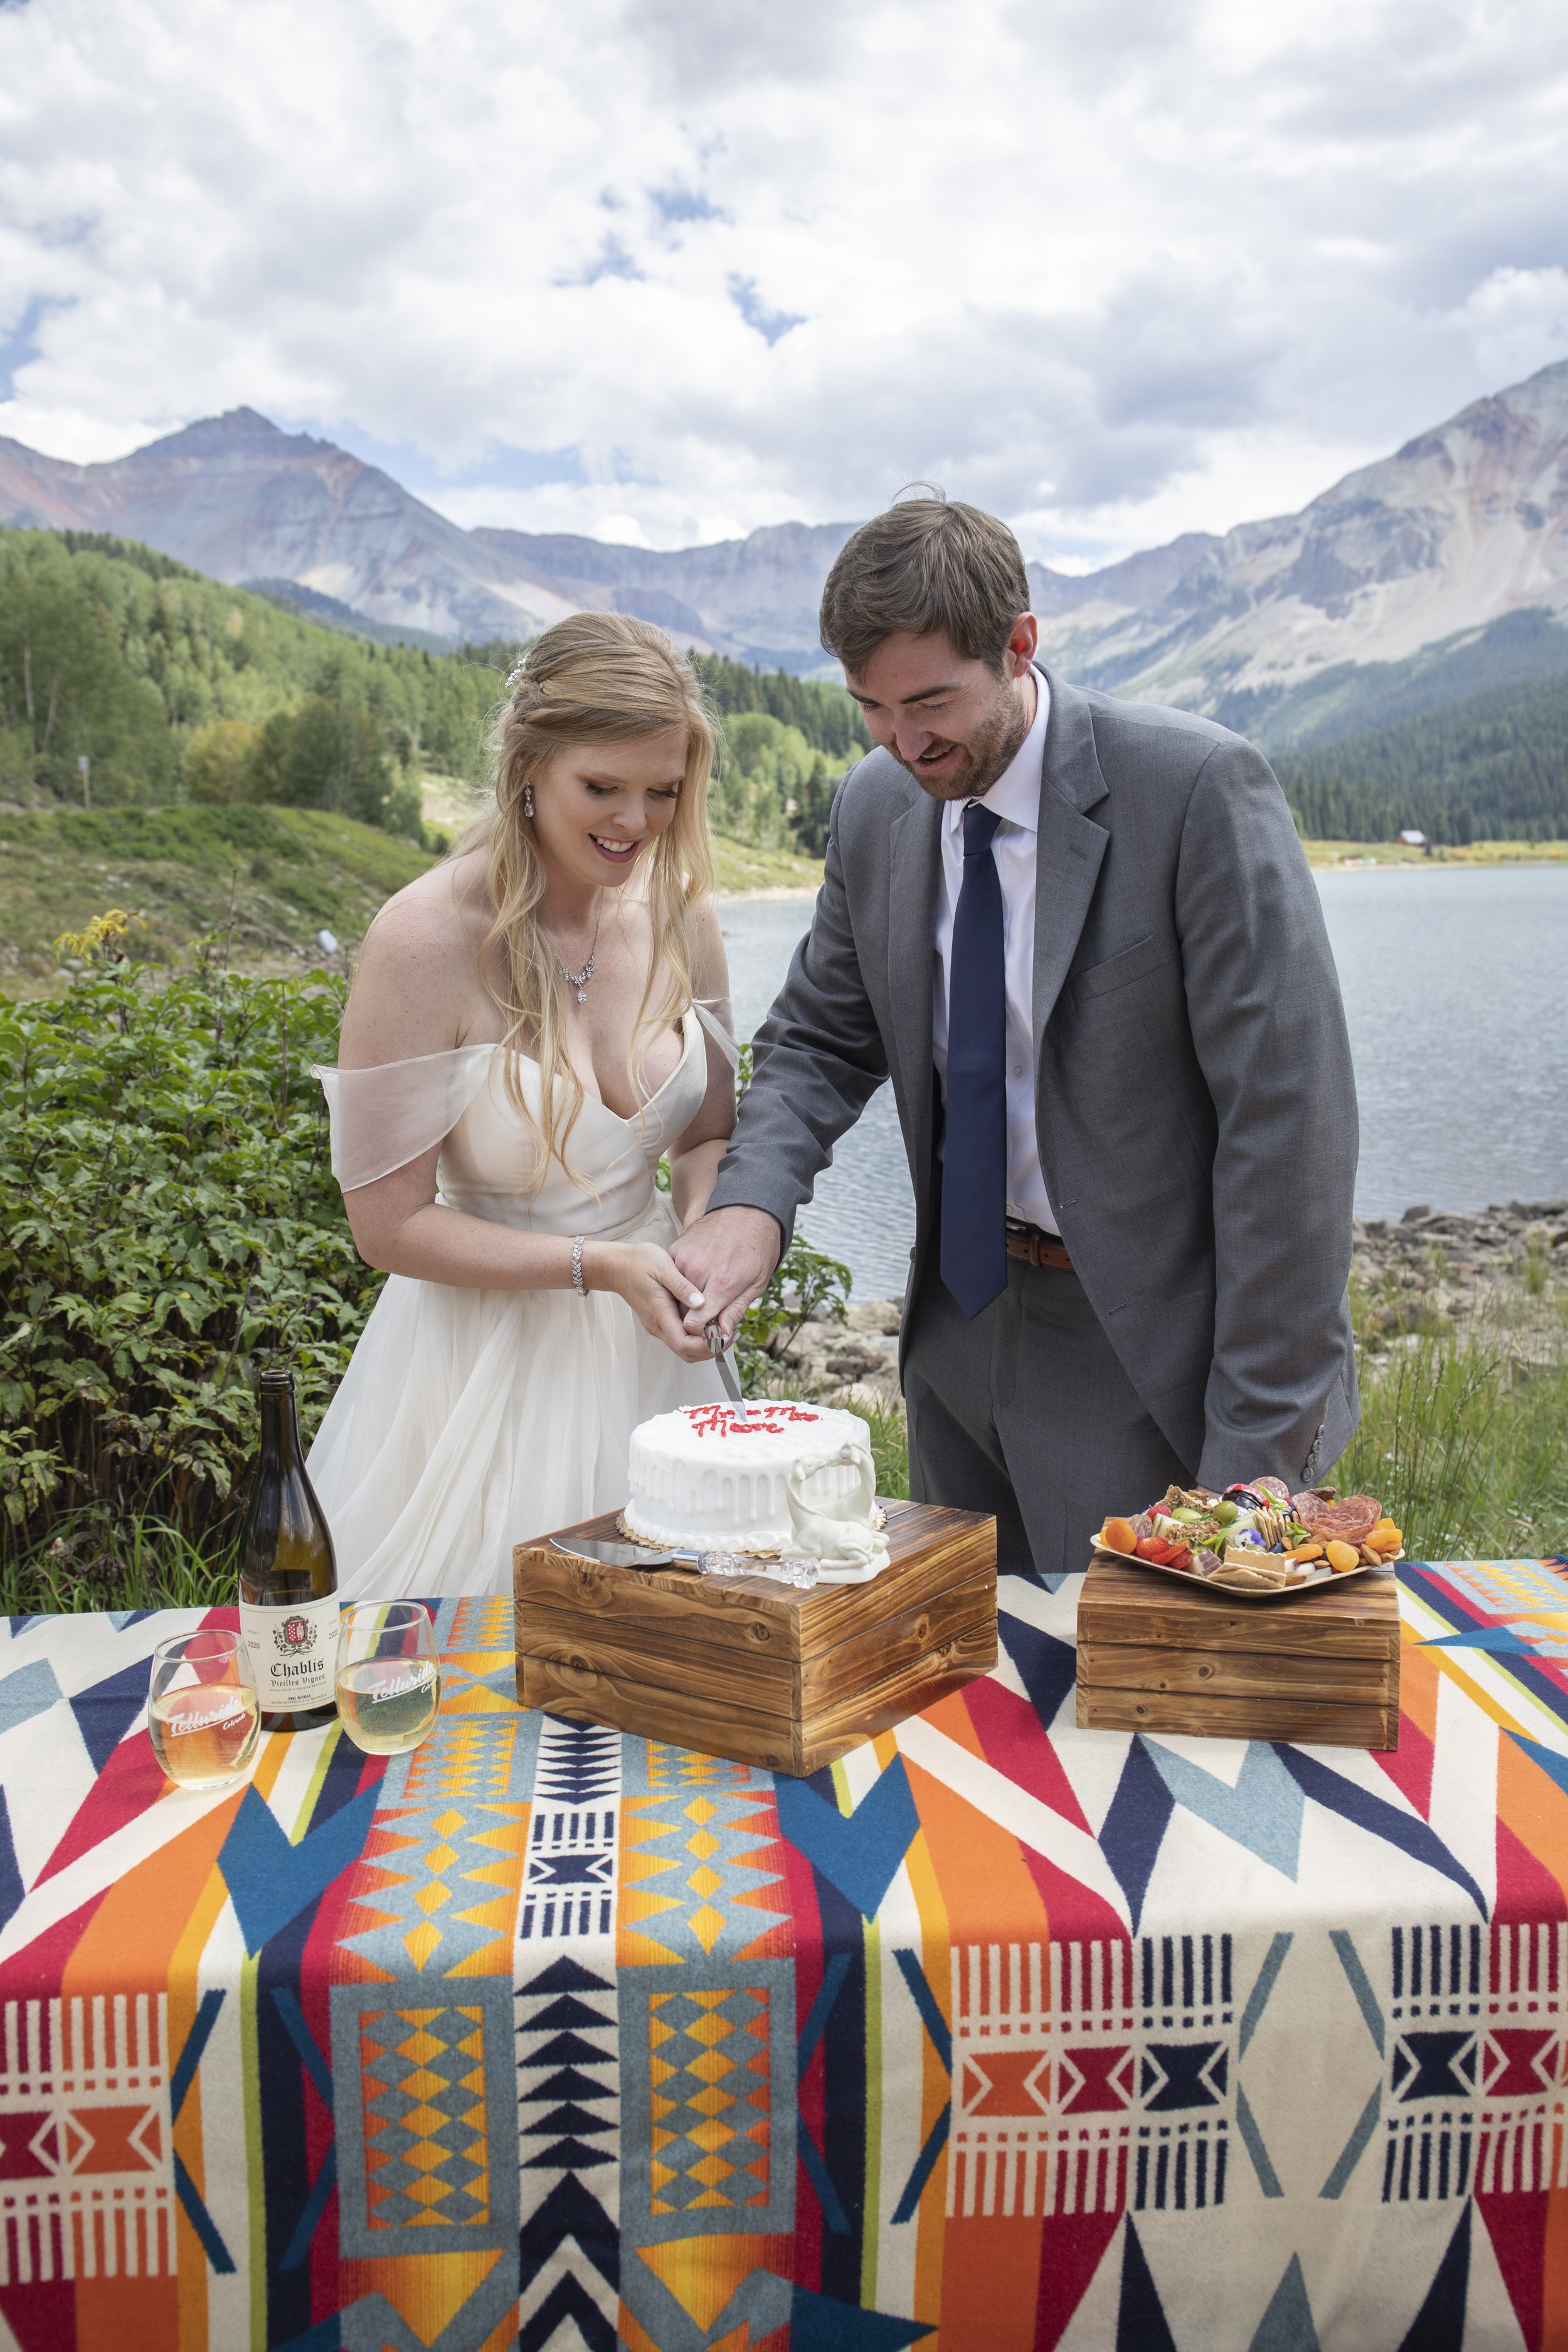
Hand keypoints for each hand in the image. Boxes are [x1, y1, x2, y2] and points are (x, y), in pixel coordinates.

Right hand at [584, 1241, 713, 1360]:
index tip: (725, 1335)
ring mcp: (658, 1325)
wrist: (617, 1265)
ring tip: (725, 1327)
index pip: (685, 1344)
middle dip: (711, 1348)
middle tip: (732, 1334)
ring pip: (685, 1347)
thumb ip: (681, 1286)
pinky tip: (711, 1320)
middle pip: (687, 1352)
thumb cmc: (638, 1262)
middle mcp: (658, 1326)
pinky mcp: (660, 1321)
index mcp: (659, 1314)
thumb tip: (701, 1303)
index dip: (707, 1345)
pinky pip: (681, 1337)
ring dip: (706, 1344)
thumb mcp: (662, 1266)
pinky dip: (698, 1335)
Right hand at [670, 1206, 781, 1343]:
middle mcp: (698, 1271)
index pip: (695, 1323)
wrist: (747, 1210)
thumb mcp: (757, 1282)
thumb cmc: (758, 1247)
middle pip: (685, 1312)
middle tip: (715, 1313)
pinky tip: (702, 1275)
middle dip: (697, 1319)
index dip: (702, 1333)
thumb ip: (736, 1309)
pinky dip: (685, 1281)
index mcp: (721, 1283)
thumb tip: (722, 1332)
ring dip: (690, 1300)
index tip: (711, 1331)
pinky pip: (675, 1276)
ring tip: (710, 1292)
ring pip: (678, 1294)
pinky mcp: (677, 1249)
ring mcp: (684, 1258)